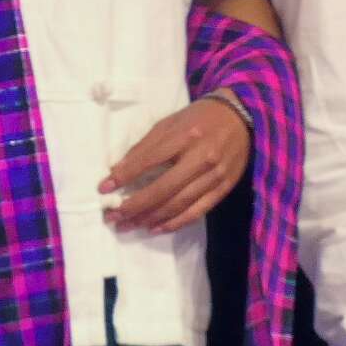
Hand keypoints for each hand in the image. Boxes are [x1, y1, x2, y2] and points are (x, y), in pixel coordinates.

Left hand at [101, 96, 250, 234]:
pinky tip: (155, 228)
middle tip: (113, 216)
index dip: (125, 176)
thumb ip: (145, 146)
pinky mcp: (223, 188)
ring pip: (178, 205)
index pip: (149, 161)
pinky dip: (174, 223)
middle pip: (163, 189)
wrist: (241, 117)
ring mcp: (215, 176)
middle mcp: (201, 158)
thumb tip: (119, 170)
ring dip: (150, 218)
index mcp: (185, 136)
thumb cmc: (199, 118)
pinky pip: (196, 212)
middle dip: (134, 205)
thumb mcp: (170, 123)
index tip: (104, 188)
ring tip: (128, 225)